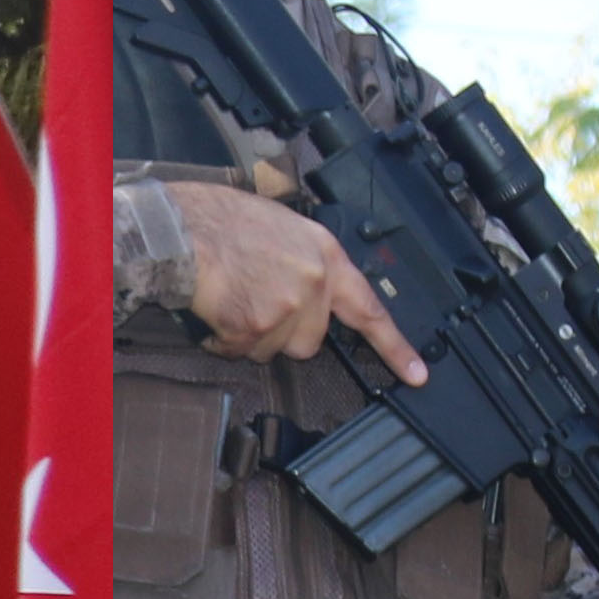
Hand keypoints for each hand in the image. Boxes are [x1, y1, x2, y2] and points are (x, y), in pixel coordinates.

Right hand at [163, 183, 421, 385]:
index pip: (369, 309)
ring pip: (274, 350)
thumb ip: (309, 265)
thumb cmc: (223, 223)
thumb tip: (314, 297)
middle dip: (283, 333)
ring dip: (250, 336)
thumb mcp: (286, 229)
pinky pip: (242, 352)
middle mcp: (314, 283)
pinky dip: (223, 339)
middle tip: (255, 301)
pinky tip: (214, 309)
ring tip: (231, 298)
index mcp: (326, 256)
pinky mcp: (256, 327)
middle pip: (311, 342)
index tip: (416, 374)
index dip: (395, 346)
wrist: (182, 227)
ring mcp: (287, 307)